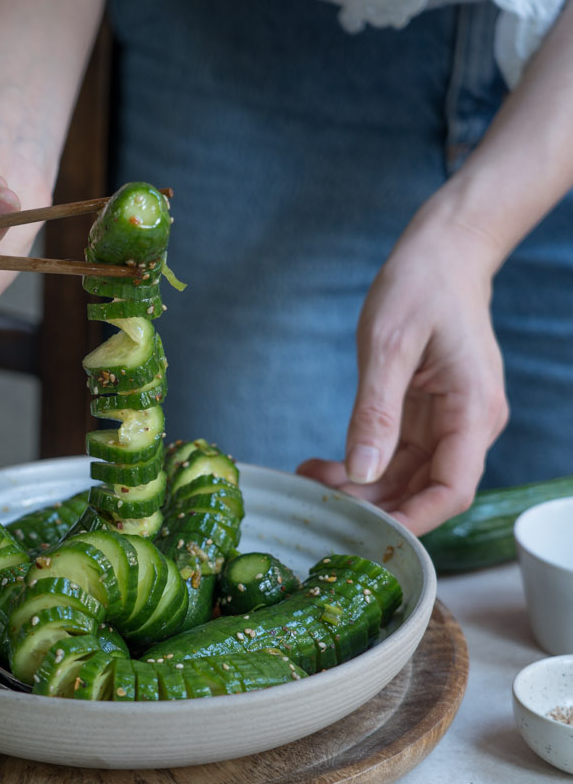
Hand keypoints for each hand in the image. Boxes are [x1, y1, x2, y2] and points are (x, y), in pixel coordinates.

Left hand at [297, 209, 509, 536]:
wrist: (444, 252)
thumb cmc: (421, 286)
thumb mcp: (387, 345)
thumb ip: (375, 411)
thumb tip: (361, 471)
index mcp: (472, 410)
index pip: (453, 489)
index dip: (413, 519)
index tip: (366, 531)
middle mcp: (469, 424)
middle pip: (426, 490)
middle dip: (375, 505)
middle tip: (317, 503)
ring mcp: (450, 423)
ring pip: (408, 479)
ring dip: (362, 489)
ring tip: (310, 480)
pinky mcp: (429, 417)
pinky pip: (397, 456)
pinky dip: (363, 465)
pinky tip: (324, 466)